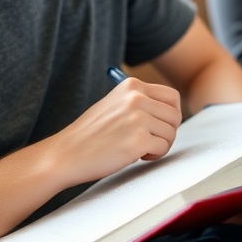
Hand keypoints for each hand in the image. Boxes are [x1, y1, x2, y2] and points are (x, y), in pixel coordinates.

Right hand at [56, 76, 182, 183]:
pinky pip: (163, 148)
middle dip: (167, 131)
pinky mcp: (138, 140)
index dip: (171, 114)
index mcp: (131, 85)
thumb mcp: (114, 104)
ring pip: (171, 133)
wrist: (66, 154)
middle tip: (151, 141)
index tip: (160, 126)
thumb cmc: (90, 134)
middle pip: (175, 115)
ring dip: (160, 145)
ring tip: (140, 149)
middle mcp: (136, 98)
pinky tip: (137, 156)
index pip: (172, 96)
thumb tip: (172, 111)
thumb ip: (140, 102)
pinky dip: (154, 155)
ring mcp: (138, 118)